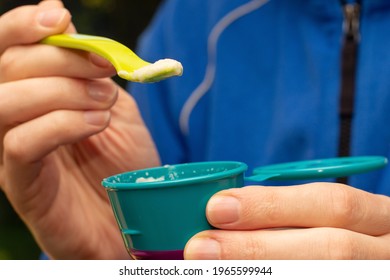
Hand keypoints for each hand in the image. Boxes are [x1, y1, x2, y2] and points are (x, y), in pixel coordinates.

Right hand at [0, 0, 159, 258]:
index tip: (61, 16)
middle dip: (60, 59)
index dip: (24, 26)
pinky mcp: (23, 185)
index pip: (8, 51)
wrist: (134, 217)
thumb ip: (96, 74)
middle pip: (7, 69)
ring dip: (61, 90)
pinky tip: (96, 123)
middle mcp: (14, 122)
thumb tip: (72, 29)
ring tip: (105, 99)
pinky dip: (62, 123)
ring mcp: (13, 155)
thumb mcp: (118, 109)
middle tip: (105, 71)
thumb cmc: (126, 166)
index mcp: (35, 98)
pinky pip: (21, 144)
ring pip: (5, 102)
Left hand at [184, 182, 389, 258]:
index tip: (216, 207)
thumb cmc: (340, 235)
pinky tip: (234, 279)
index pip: (332, 204)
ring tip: (209, 269)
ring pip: (322, 276)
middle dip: (258, 248)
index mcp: (376, 217)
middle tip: (200, 248)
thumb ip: (288, 214)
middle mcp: (384, 252)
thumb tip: (223, 211)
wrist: (370, 262)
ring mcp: (376, 278)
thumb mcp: (329, 219)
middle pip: (331, 249)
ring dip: (260, 272)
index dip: (273, 205)